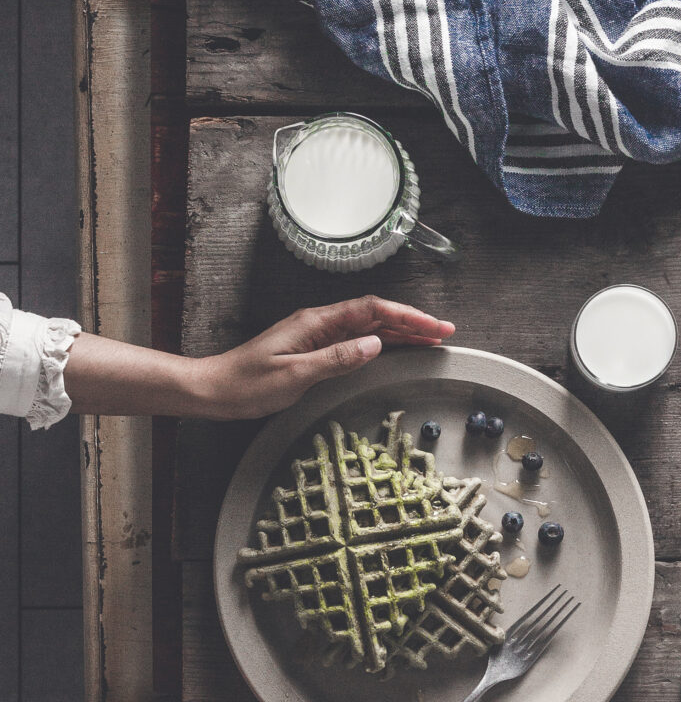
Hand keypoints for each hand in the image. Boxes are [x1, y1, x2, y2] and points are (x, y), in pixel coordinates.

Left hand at [64, 299, 453, 420]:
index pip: (372, 311)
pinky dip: (382, 344)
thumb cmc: (246, 384)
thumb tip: (375, 344)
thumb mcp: (294, 376)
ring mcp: (316, 336)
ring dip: (401, 332)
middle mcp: (318, 324)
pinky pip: (356, 341)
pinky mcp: (313, 350)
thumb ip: (336, 358)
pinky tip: (395, 349)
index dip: (408, 317)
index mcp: (316, 323)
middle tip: (446, 333)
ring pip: (368, 327)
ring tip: (432, 340)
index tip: (435, 328)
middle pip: (375, 315)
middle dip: (413, 322)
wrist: (213, 390)